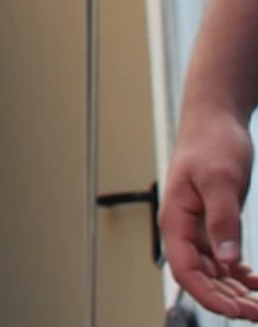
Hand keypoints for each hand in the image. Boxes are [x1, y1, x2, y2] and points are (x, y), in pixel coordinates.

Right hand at [164, 104, 257, 317]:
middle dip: (228, 300)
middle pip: (200, 278)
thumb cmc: (211, 143)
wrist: (215, 119)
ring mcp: (198, 227)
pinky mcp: (212, 222)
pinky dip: (238, 275)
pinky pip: (222, 259)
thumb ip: (223, 221)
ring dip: (234, 291)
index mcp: (176, 220)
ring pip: (213, 272)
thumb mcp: (221, 180)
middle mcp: (184, 228)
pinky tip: (255, 282)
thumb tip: (229, 261)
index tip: (237, 311)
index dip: (209, 296)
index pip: (186, 272)